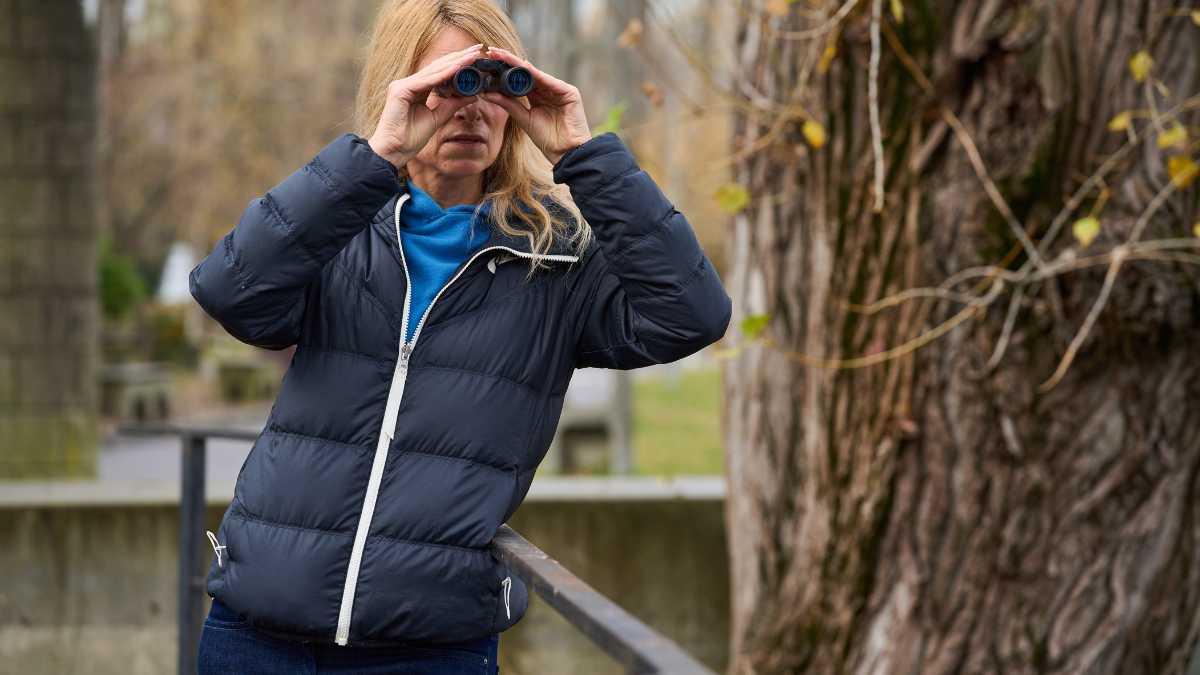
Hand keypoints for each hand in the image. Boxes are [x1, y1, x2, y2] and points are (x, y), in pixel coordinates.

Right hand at [367, 43, 486, 169]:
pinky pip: (426, 81)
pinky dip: (443, 75)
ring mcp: (402, 85)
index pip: (440, 72)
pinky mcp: (400, 91)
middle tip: (479, 49)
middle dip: (459, 57)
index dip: (458, 63)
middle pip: (438, 67)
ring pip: (433, 71)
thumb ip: (453, 104)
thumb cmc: (410, 138)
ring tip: (472, 56)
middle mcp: (408, 83)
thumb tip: (473, 94)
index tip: (476, 57)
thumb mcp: (438, 118)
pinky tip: (458, 68)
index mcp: (416, 89)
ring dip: (455, 63)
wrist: (394, 152)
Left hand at [478, 47, 591, 165]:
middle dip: (509, 61)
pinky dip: (533, 73)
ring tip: (500, 55)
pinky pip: (547, 80)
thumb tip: (487, 93)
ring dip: (517, 64)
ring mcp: (559, 90)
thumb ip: (508, 104)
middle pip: (526, 72)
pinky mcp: (569, 92)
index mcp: (538, 96)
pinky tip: (520, 65)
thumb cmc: (547, 140)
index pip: (519, 79)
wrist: (566, 153)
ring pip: (535, 73)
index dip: (504, 70)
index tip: (488, 61)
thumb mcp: (523, 119)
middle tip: (491, 51)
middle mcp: (548, 90)